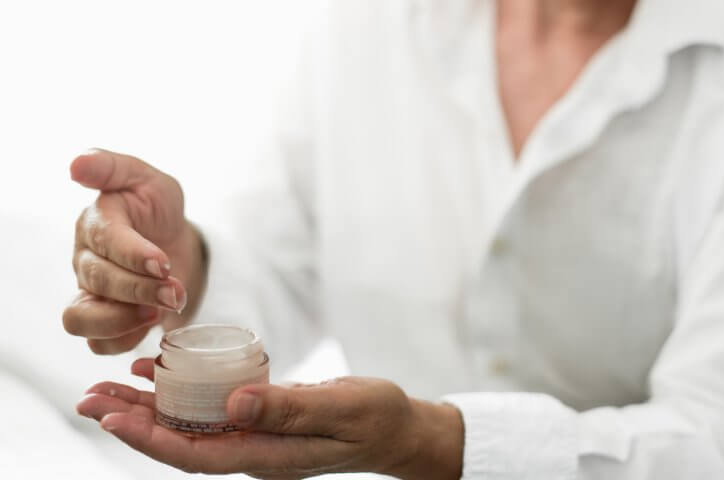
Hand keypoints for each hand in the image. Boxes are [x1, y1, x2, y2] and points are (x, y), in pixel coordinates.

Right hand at [63, 149, 205, 353]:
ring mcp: (90, 292)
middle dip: (141, 289)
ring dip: (123, 321)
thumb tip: (76, 164)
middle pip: (98, 281)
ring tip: (160, 311)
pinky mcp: (103, 319)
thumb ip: (113, 168)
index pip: (104, 240)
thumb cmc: (157, 207)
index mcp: (95, 222)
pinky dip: (124, 339)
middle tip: (176, 291)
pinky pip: (98, 343)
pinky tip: (152, 323)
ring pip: (81, 320)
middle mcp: (85, 259)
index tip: (163, 262)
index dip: (133, 254)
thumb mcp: (147, 179)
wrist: (172, 240)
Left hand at [77, 359, 463, 479]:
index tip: (110, 419)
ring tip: (108, 386)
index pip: (197, 453)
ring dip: (148, 408)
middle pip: (181, 442)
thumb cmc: (375, 417)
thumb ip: (289, 407)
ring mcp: (257, 437)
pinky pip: (212, 410)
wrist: (396, 429)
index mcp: (268, 456)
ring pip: (190, 426)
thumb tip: (234, 403)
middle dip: (132, 423)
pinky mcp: (261, 420)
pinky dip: (183, 393)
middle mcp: (254, 452)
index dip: (150, 438)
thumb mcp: (340, 407)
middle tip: (87, 398)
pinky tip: (163, 373)